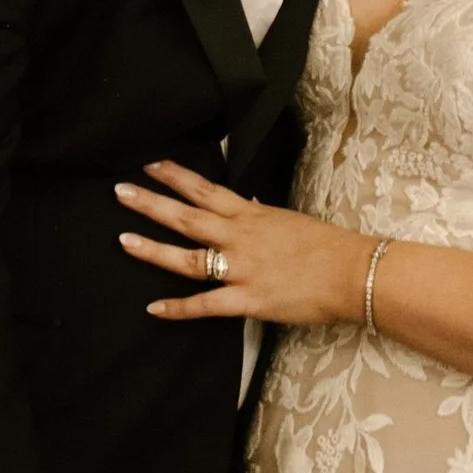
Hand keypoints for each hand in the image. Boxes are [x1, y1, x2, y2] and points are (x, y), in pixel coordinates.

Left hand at [115, 162, 366, 327]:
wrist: (352, 272)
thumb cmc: (326, 246)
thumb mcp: (287, 220)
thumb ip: (258, 214)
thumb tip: (244, 203)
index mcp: (251, 214)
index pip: (205, 189)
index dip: (175, 176)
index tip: (150, 164)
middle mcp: (240, 237)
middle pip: (186, 216)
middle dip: (151, 203)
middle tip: (120, 191)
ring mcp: (241, 268)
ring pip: (188, 257)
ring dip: (153, 249)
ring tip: (123, 241)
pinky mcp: (248, 300)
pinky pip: (206, 304)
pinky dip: (178, 307)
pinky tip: (154, 308)